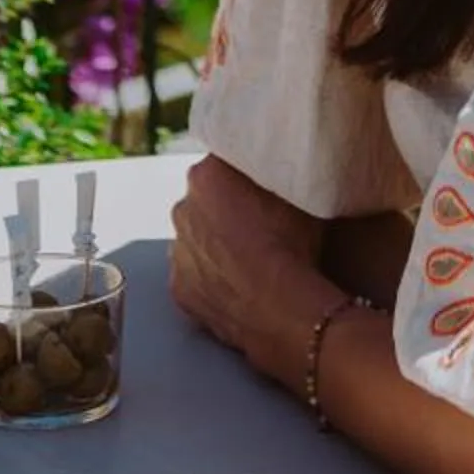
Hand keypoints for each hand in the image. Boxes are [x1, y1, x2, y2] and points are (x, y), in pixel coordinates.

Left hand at [169, 155, 330, 380]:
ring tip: (249, 261)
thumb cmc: (292, 246)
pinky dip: (210, 279)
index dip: (244, 177)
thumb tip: (276, 166)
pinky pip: (194, 277)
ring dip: (215, 245)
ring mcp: (177, 252)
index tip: (262, 188)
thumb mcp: (296, 191)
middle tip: (258, 226)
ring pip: (197, 239)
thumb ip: (274, 172)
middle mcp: (182, 208)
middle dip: (226, 209)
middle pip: (205, 201)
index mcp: (206, 175)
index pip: (222, 165)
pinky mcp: (178, 290)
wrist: (282, 309)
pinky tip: (236, 286)